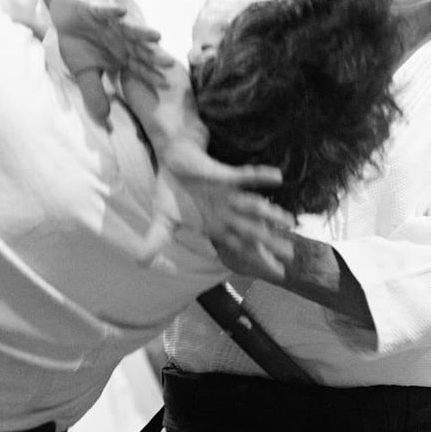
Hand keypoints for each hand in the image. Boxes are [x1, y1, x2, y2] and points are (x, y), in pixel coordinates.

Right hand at [52, 0, 170, 126]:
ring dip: (142, 31)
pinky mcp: (97, 8)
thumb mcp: (84, 72)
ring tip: (156, 35)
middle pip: (141, 48)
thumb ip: (94, 92)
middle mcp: (122, 38)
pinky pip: (106, 10)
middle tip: (170, 63)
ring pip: (130, 28)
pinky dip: (112, 11)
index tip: (165, 85)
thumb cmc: (79, 42)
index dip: (151, 75)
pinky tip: (122, 11)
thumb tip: (103, 117)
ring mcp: (112, 23)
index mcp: (122, 54)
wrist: (64, 14)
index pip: (140, 67)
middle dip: (154, 55)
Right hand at [161, 140, 293, 280]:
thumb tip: (139, 261)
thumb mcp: (162, 218)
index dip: (258, 259)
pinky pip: (245, 176)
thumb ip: (156, 240)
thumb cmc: (173, 189)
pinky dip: (260, 176)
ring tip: (289, 221)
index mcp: (216, 225)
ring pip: (253, 206)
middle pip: (252, 231)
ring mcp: (227, 195)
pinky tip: (277, 176)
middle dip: (271, 243)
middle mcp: (226, 212)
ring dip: (270, 213)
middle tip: (291, 255)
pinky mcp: (223, 176)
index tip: (278, 273)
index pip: (241, 247)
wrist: (172, 158)